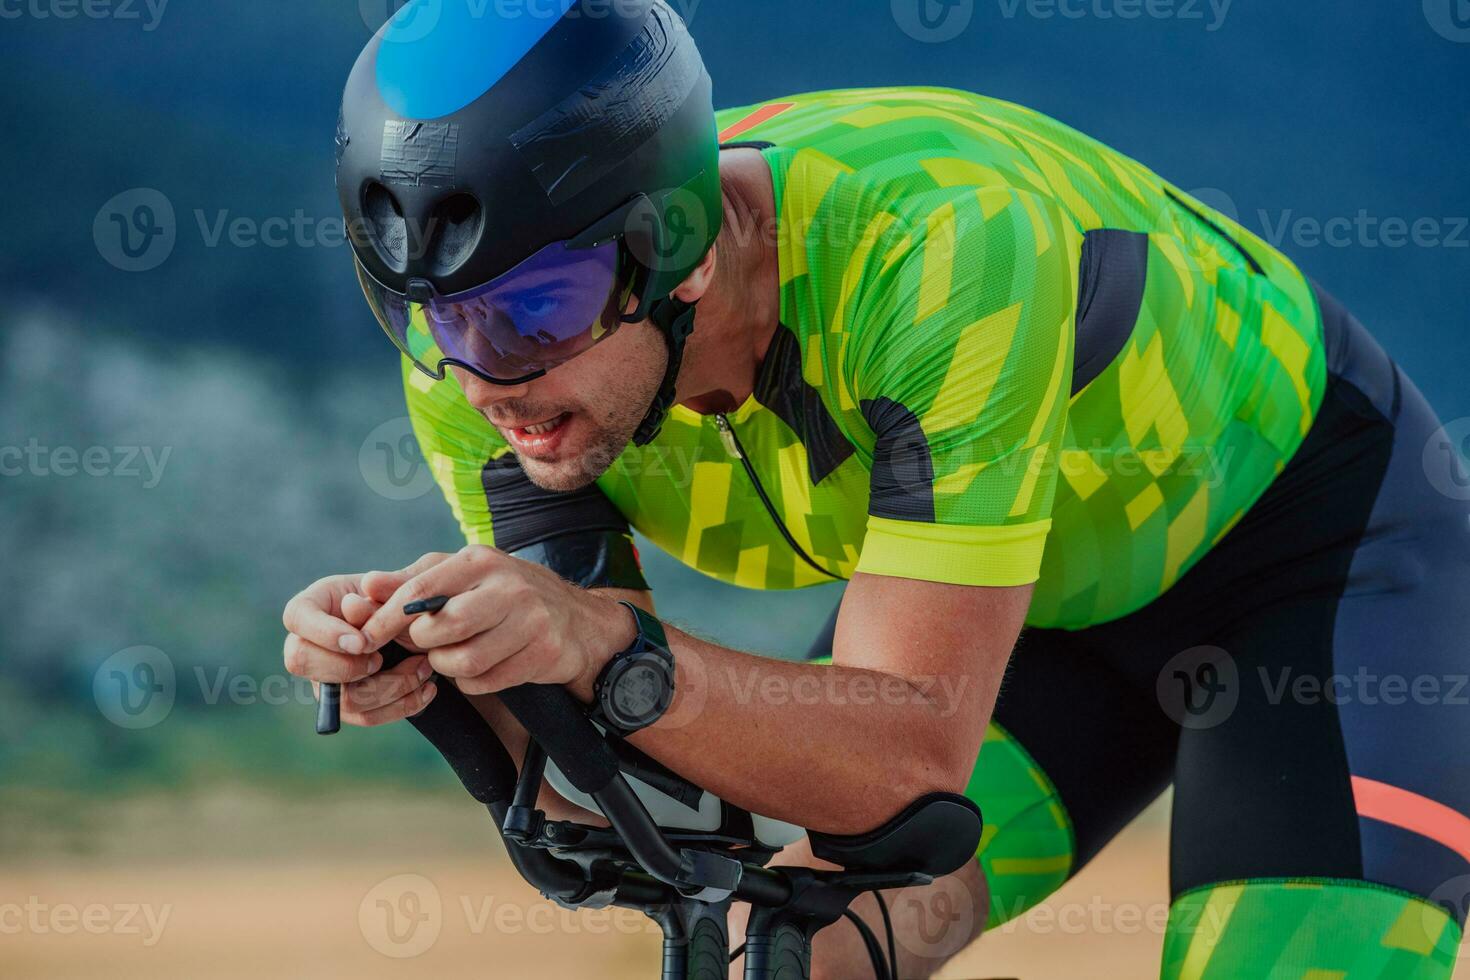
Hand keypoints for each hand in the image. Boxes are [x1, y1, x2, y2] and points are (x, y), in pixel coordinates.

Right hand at [282, 554, 448, 726]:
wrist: (427, 625)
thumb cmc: (408, 599)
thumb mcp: (401, 590)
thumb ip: (381, 594)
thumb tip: (352, 606)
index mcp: (317, 603)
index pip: (296, 617)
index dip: (324, 633)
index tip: (361, 643)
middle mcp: (311, 642)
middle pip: (302, 663)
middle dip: (347, 667)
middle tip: (381, 659)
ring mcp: (325, 676)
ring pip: (340, 699)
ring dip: (389, 687)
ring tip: (423, 668)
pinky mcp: (347, 702)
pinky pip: (366, 716)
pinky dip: (401, 705)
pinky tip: (427, 689)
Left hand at [358, 545, 637, 698]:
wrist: (578, 621)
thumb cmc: (506, 596)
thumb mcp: (461, 578)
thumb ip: (411, 582)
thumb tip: (365, 587)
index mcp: (481, 560)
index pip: (420, 589)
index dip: (385, 618)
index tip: (365, 639)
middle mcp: (508, 585)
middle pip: (441, 627)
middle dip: (424, 644)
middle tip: (427, 645)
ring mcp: (531, 620)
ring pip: (462, 661)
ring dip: (447, 667)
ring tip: (454, 656)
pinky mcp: (543, 653)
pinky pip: (486, 681)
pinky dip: (473, 682)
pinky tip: (482, 667)